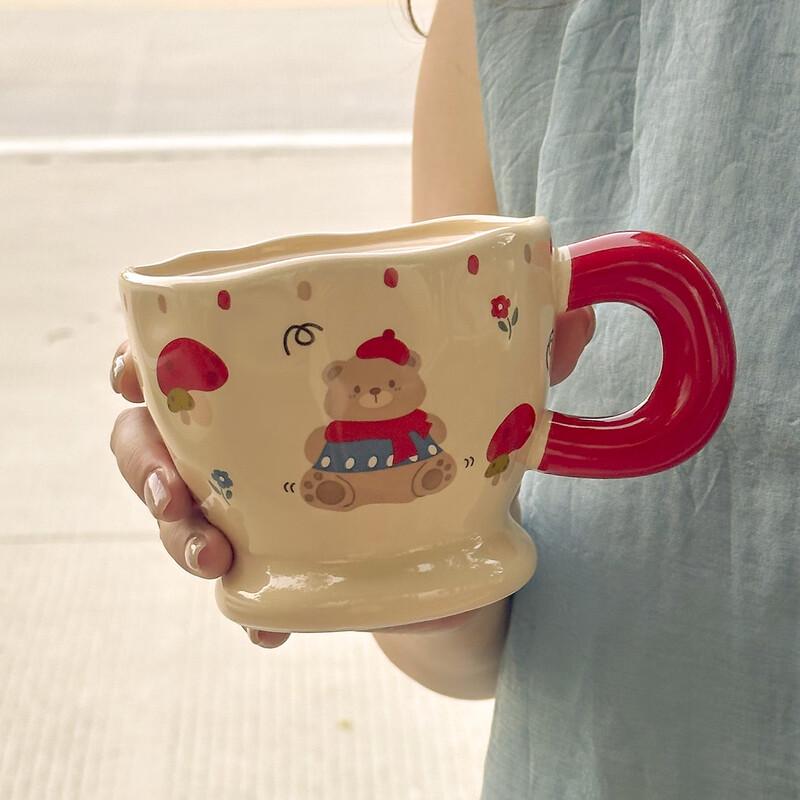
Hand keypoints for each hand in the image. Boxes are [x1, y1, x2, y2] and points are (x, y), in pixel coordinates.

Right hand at [107, 310, 592, 646]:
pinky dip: (244, 616)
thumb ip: (533, 359)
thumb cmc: (465, 461)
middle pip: (152, 435)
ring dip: (174, 534)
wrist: (474, 562)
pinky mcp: (278, 571)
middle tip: (175, 484)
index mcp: (289, 384)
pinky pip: (236, 595)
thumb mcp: (494, 405)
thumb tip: (581, 308)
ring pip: (176, 512)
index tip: (134, 370)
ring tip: (211, 555)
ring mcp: (259, 508)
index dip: (145, 358)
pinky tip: (269, 636)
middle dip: (142, 457)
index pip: (190, 355)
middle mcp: (257, 441)